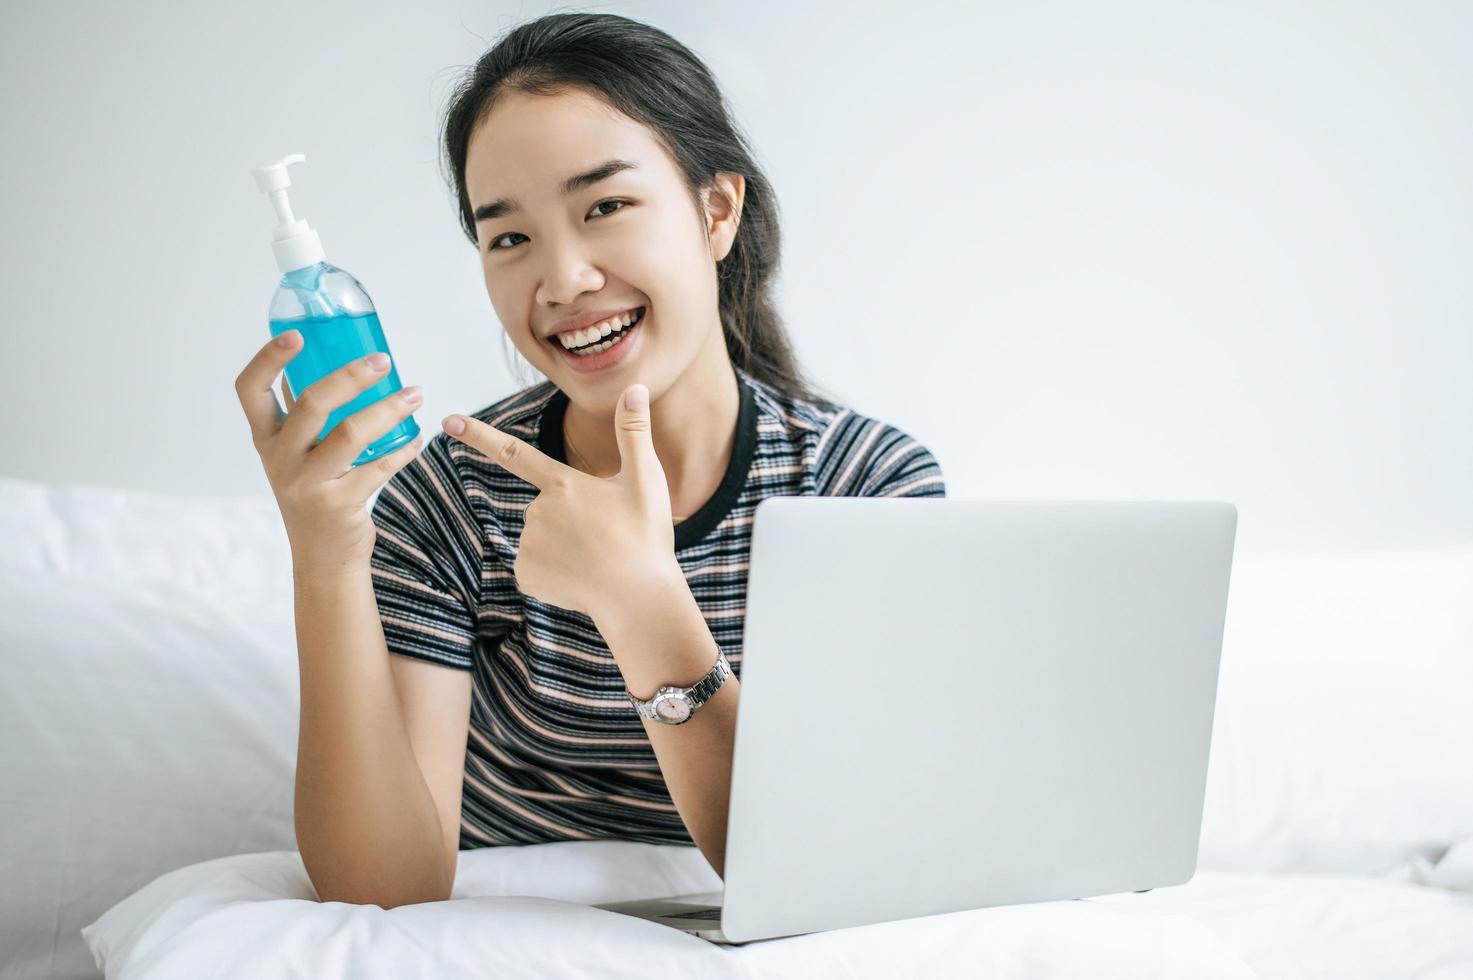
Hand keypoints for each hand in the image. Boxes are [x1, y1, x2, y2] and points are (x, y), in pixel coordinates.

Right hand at [235, 332, 423, 572]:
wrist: (322, 557)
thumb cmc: (314, 493)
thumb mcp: (295, 455)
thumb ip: (303, 415)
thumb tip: (326, 361)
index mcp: (266, 438)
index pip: (250, 390)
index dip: (268, 359)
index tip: (298, 335)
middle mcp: (280, 459)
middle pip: (310, 404)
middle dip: (350, 376)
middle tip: (383, 361)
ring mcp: (308, 484)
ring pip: (349, 434)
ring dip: (388, 409)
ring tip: (415, 394)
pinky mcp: (339, 505)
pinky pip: (378, 468)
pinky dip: (402, 449)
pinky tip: (415, 438)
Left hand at [441, 383, 681, 620]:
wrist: (638, 598)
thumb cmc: (645, 536)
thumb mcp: (645, 480)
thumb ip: (632, 432)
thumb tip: (634, 388)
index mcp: (562, 484)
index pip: (514, 453)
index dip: (479, 436)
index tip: (448, 421)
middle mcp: (537, 511)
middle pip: (547, 506)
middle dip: (571, 518)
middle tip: (608, 535)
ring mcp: (528, 545)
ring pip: (541, 537)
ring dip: (565, 545)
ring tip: (598, 558)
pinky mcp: (525, 575)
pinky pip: (536, 565)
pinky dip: (556, 570)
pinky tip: (580, 577)